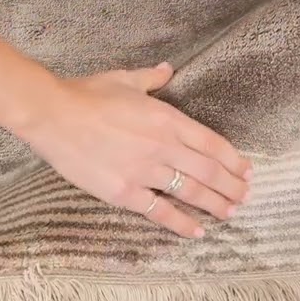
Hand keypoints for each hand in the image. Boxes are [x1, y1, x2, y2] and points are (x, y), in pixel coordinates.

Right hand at [17, 63, 251, 238]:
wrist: (52, 115)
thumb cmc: (86, 94)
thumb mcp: (124, 79)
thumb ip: (152, 78)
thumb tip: (168, 69)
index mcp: (167, 119)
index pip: (213, 144)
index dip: (234, 161)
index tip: (247, 172)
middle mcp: (163, 146)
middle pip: (209, 171)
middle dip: (232, 187)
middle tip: (246, 197)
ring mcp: (145, 171)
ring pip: (191, 192)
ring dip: (216, 204)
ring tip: (231, 213)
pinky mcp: (125, 192)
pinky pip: (160, 212)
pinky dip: (182, 223)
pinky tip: (198, 232)